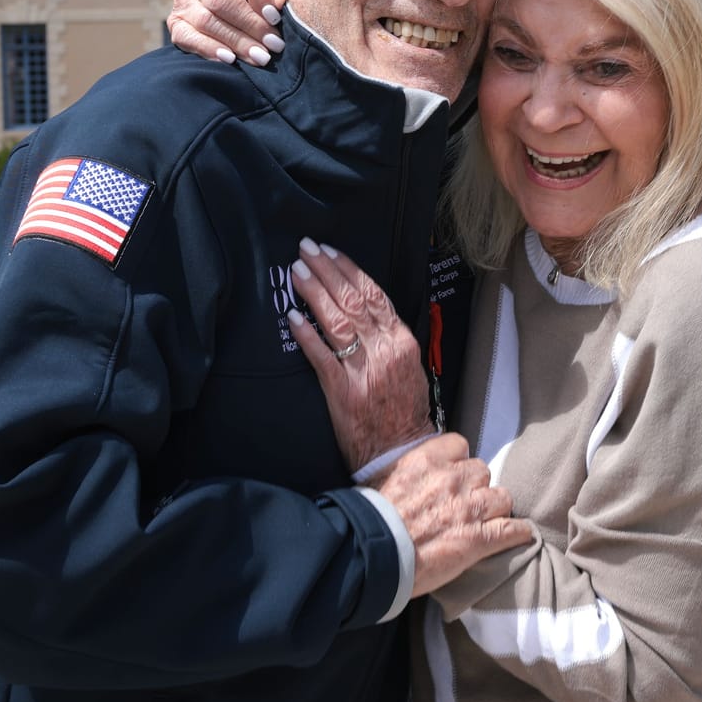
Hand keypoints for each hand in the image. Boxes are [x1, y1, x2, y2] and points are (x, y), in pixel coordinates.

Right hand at [168, 0, 284, 64]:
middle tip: (274, 44)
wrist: (225, 0)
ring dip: (237, 42)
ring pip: (207, 21)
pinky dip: (209, 49)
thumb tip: (280, 3)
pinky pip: (187, 37)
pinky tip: (231, 59)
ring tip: (262, 57)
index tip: (276, 16)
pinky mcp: (175, 21)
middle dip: (251, 24)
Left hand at [284, 237, 433, 471]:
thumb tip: (366, 310)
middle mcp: (384, 350)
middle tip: (306, 249)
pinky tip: (293, 318)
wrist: (403, 451)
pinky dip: (307, 336)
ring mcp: (364, 370)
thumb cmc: (404, 410)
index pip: (374, 295)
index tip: (330, 251)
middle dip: (327, 271)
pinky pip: (322, 358)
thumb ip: (389, 338)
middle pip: (353, 300)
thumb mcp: (408, 366)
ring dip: (315, 293)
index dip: (350, 270)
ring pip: (338, 321)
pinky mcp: (343, 392)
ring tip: (297, 273)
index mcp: (401, 341)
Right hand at [374, 435, 532, 595]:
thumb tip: (408, 475)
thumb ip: (406, 472)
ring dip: (495, 509)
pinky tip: (521, 534)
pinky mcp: (478, 539)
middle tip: (463, 504)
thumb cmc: (370, 521)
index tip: (451, 475)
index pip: (459, 445)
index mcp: (427, 461)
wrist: (371, 555)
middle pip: (482, 471)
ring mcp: (469, 509)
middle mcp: (453, 479)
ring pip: (502, 497)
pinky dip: (519, 532)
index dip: (457, 462)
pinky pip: (512, 529)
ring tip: (487, 521)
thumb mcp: (383, 481)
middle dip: (475, 487)